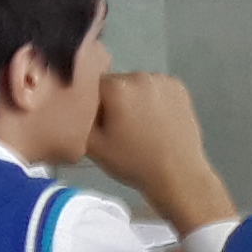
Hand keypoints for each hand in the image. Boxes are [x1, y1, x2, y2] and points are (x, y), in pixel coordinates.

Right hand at [85, 73, 235, 231]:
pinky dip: (153, 99)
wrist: (178, 175)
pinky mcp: (180, 88)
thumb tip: (72, 101)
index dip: (91, 105)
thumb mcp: (90, 144)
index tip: (99, 124)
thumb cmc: (133, 162)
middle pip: (114, 83)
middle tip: (120, 128)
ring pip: (135, 85)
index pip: (89, 85)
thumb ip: (76, 117)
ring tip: (139, 126)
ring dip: (133, 99)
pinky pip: (156, 88)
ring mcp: (163, 81)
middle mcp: (141, 76)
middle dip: (112, 101)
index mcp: (116, 87)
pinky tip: (155, 120)